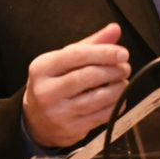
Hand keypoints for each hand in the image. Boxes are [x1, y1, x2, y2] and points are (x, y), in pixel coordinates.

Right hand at [21, 23, 131, 147]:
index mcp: (42, 67)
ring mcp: (58, 112)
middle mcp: (47, 90)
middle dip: (113, 70)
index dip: (104, 53)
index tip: (122, 53)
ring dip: (118, 88)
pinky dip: (116, 106)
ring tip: (123, 82)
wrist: (35, 121)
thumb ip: (90, 44)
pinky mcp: (71, 129)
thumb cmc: (53, 84)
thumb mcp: (63, 61)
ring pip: (98, 97)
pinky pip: (101, 116)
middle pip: (89, 76)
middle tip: (125, 67)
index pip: (77, 55)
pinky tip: (119, 99)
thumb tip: (114, 29)